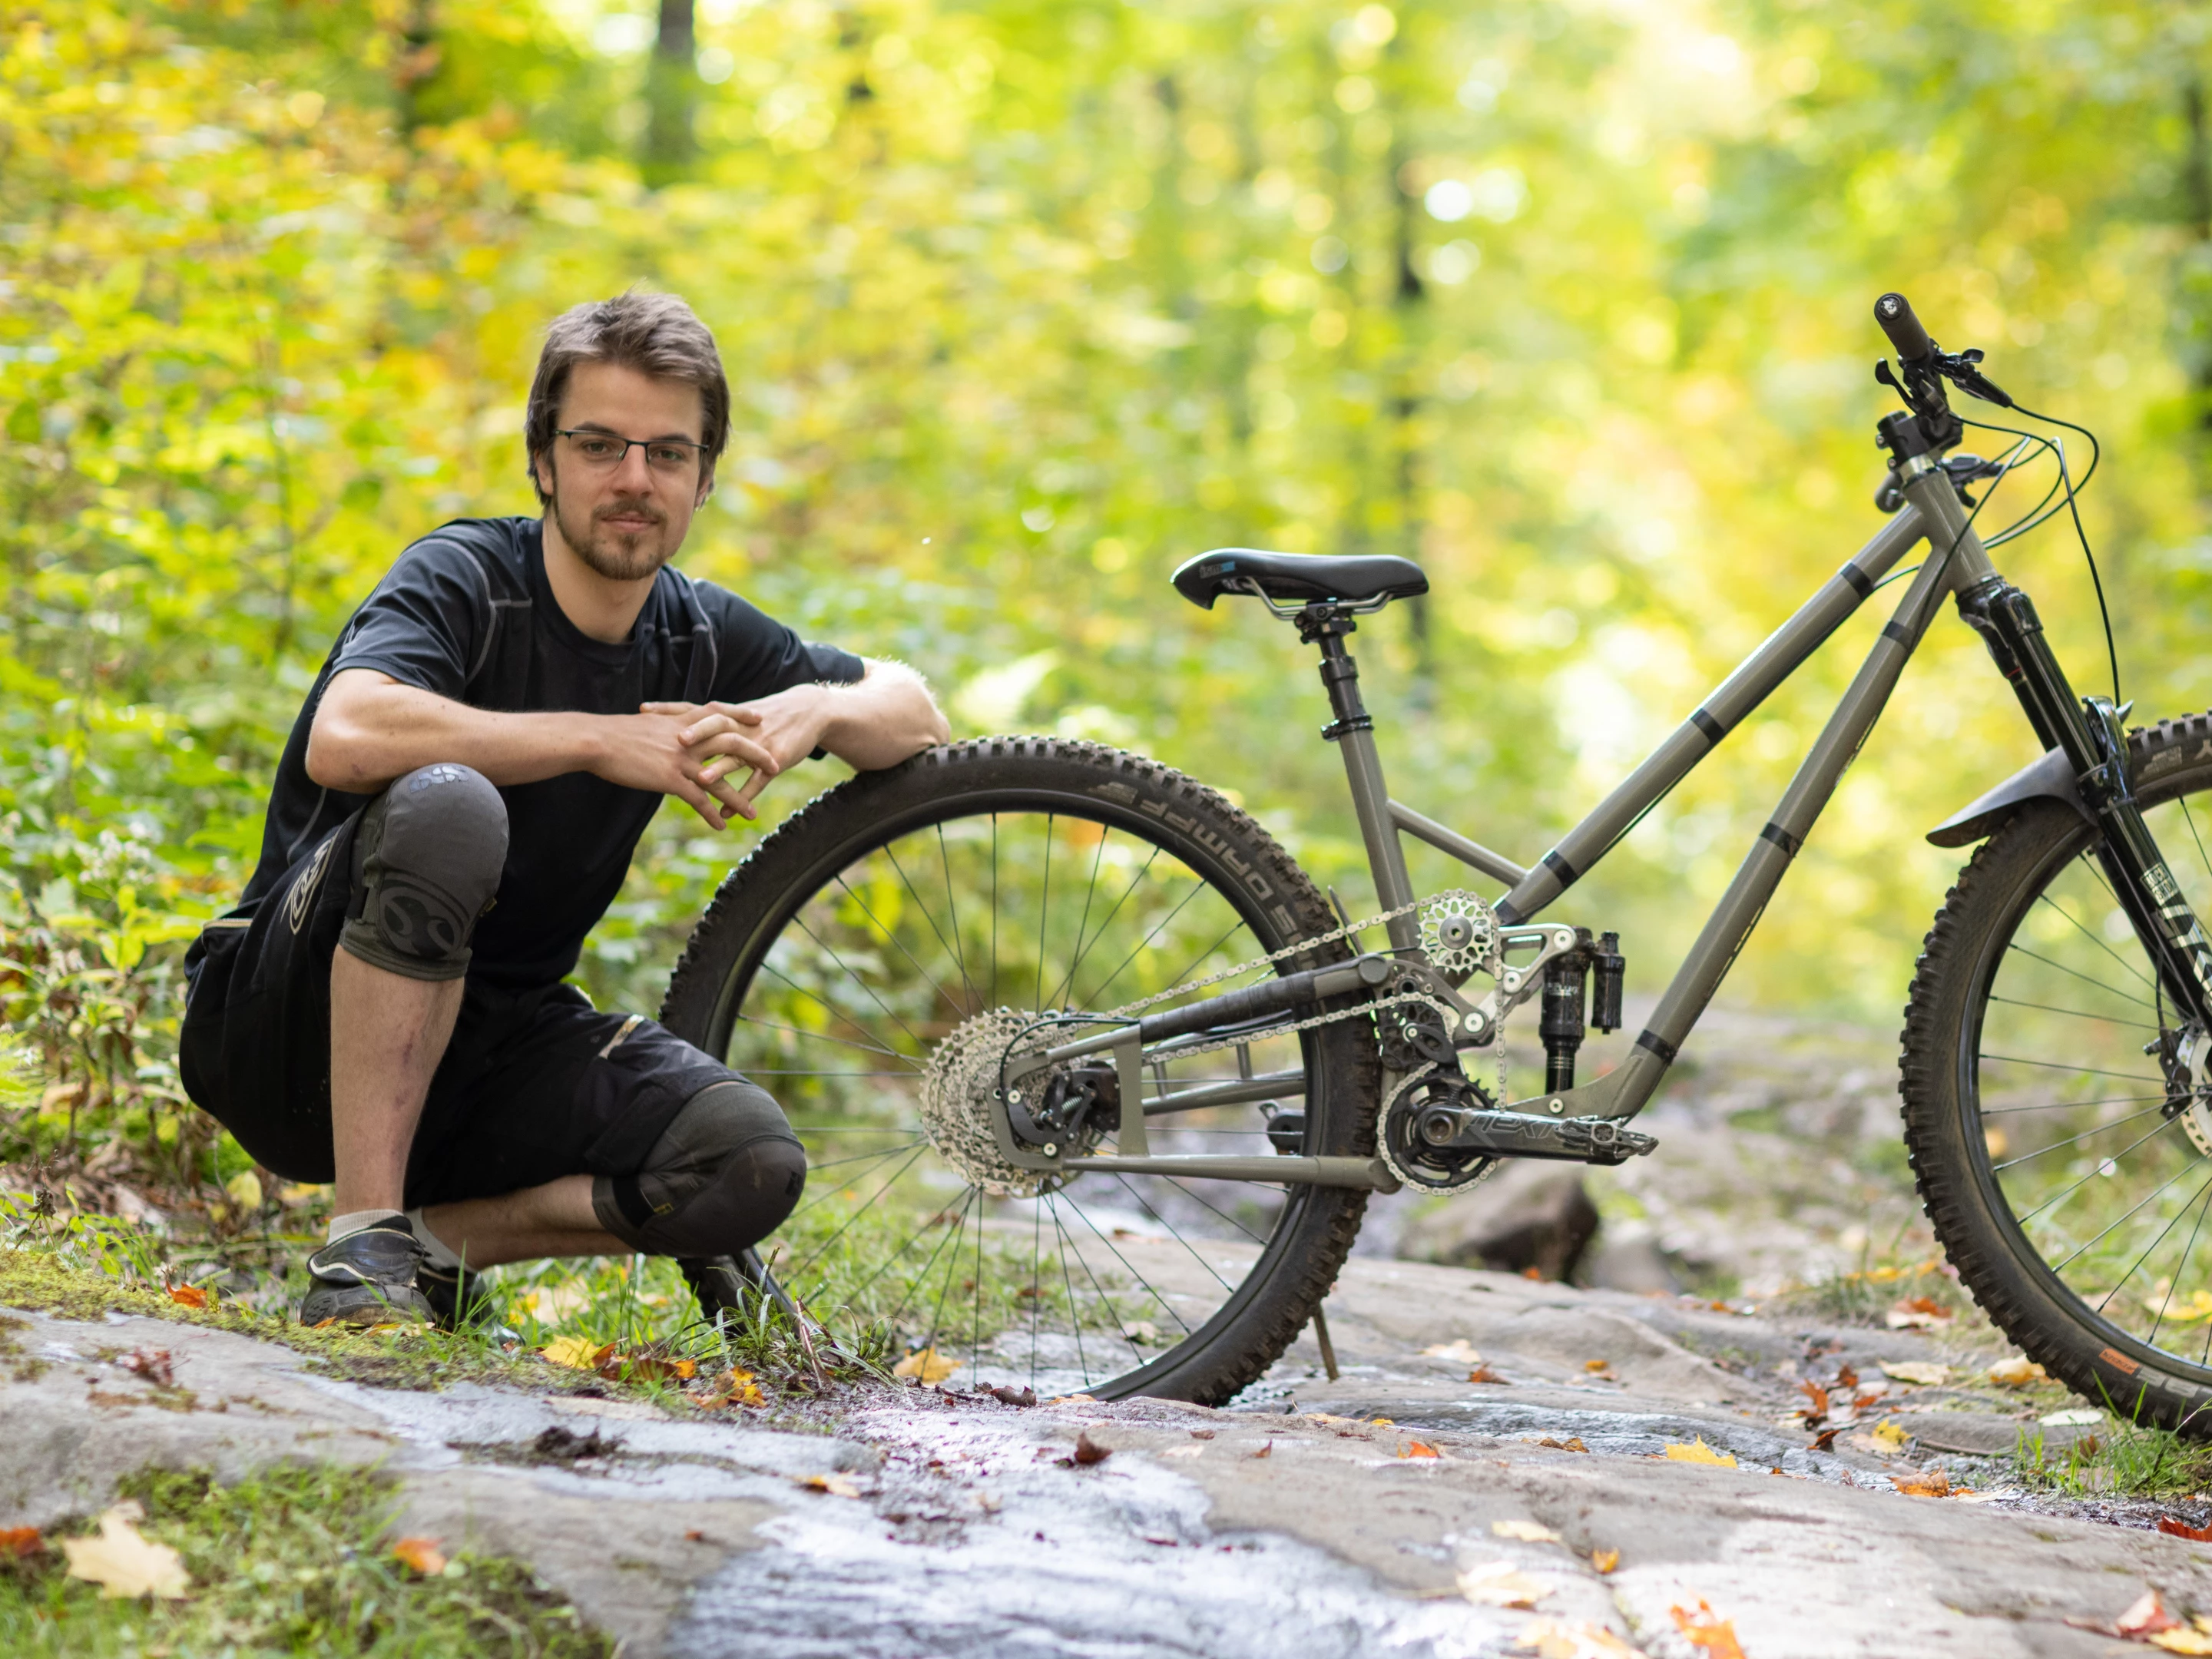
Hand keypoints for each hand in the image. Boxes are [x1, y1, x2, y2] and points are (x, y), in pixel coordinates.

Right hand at [592, 707, 780, 829]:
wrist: (598, 741)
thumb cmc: (616, 733)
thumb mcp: (647, 723)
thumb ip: (666, 727)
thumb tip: (672, 731)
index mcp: (683, 722)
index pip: (719, 713)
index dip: (741, 715)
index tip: (759, 718)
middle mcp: (689, 739)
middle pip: (733, 744)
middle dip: (757, 755)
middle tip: (775, 766)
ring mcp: (682, 759)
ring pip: (721, 779)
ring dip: (739, 797)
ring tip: (753, 812)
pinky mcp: (671, 779)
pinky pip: (700, 800)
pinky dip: (712, 814)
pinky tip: (720, 825)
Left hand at [640, 686, 830, 822]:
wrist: (809, 712)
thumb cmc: (768, 716)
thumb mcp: (739, 716)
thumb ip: (710, 724)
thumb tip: (676, 730)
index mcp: (727, 716)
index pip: (694, 709)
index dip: (670, 709)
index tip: (644, 709)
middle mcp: (740, 727)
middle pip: (716, 727)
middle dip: (697, 733)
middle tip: (676, 741)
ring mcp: (758, 744)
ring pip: (736, 757)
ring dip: (718, 770)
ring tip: (699, 782)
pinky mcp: (774, 761)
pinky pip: (757, 782)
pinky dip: (743, 797)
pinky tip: (728, 814)